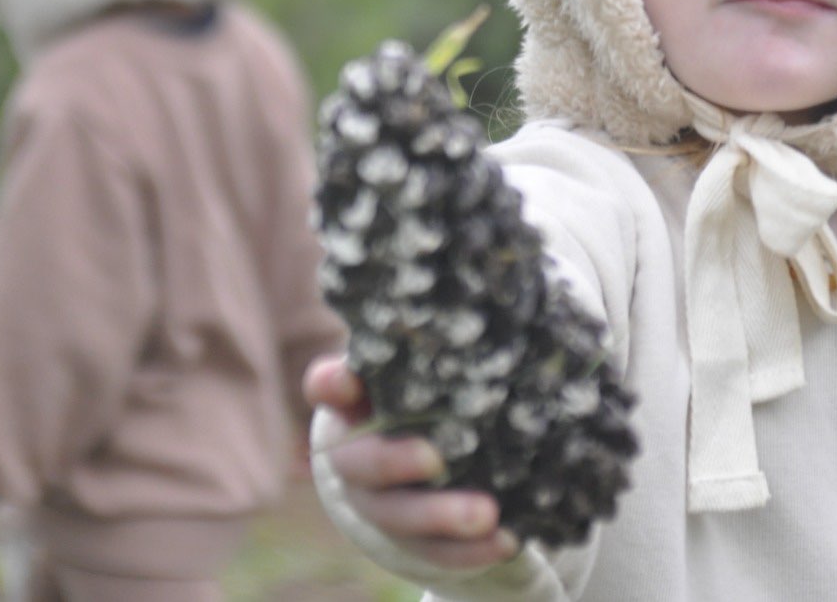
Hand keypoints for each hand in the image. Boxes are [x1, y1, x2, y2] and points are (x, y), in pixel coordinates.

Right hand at [304, 354, 520, 568]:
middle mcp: (356, 457)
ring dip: (440, 517)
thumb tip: (497, 282)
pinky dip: (470, 552)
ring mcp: (381, 505)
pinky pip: (436, 553)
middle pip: (360, 465)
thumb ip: (444, 338)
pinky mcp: (414, 542)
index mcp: (355, 404)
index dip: (332, 385)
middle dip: (393, 462)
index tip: (345, 380)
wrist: (430, 465)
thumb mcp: (434, 365)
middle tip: (436, 458)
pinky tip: (508, 539)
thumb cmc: (434, 393)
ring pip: (398, 517)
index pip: (328, 387)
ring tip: (487, 513)